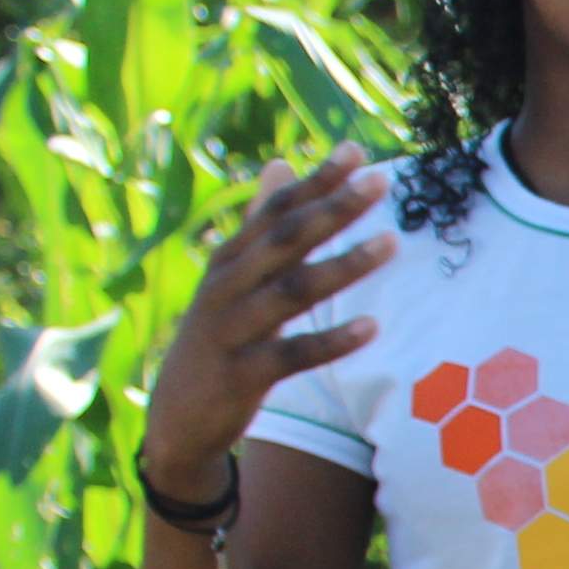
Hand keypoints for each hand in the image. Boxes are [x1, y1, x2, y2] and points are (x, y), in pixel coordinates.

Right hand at [144, 151, 393, 500]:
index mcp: (229, 260)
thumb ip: (259, 224)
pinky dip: (332, 340)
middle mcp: (226, 286)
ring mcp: (232, 329)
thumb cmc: (219, 337)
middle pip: (285, 240)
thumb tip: (281, 164)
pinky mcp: (242, 374)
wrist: (175, 416)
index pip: (276, 210)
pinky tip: (372, 327)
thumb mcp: (232, 276)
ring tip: (392, 244)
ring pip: (293, 291)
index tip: (357, 152)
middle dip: (333, 209)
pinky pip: (293, 354)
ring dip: (344, 266)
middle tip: (381, 182)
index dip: (315, 181)